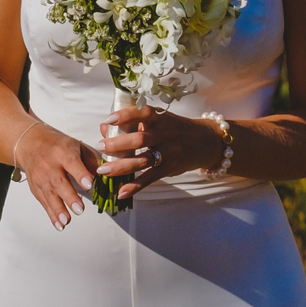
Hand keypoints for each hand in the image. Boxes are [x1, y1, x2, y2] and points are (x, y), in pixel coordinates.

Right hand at [17, 121, 99, 230]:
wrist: (30, 144)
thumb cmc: (58, 145)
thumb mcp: (76, 145)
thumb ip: (90, 160)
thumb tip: (104, 175)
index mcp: (62, 151)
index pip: (71, 162)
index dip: (80, 174)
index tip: (88, 185)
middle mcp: (50, 165)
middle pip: (59, 182)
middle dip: (69, 197)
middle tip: (79, 209)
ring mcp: (41, 178)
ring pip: (50, 195)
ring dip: (59, 210)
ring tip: (67, 221)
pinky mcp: (36, 188)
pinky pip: (44, 202)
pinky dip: (52, 215)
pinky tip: (60, 224)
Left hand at [97, 104, 225, 199]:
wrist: (205, 142)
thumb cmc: (175, 128)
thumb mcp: (160, 120)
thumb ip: (134, 123)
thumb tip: (105, 128)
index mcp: (161, 118)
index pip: (143, 113)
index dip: (126, 116)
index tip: (109, 119)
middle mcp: (166, 134)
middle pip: (141, 139)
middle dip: (119, 143)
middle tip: (100, 145)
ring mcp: (169, 153)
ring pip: (143, 160)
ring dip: (122, 166)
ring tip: (103, 170)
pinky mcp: (169, 169)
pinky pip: (150, 178)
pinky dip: (135, 186)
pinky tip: (121, 192)